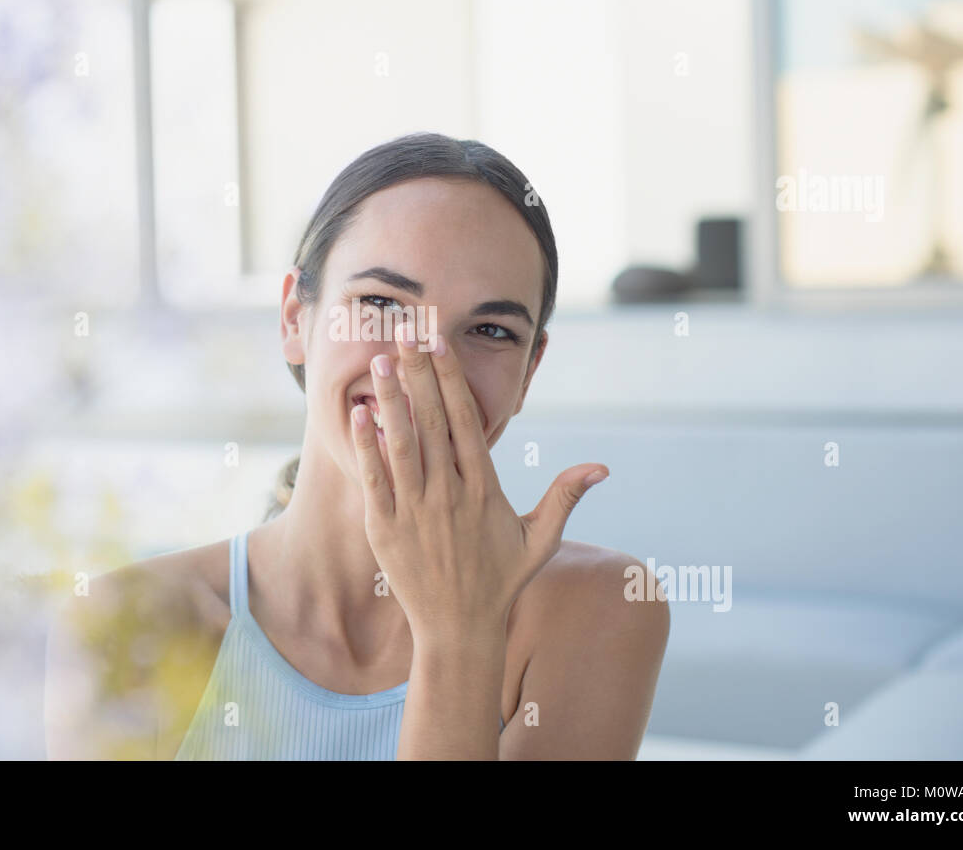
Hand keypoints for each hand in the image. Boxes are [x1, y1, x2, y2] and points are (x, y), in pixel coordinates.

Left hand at [350, 321, 608, 646]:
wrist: (459, 629)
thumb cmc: (501, 581)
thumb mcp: (540, 540)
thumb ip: (564, 497)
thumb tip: (602, 467)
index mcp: (484, 489)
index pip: (465, 422)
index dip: (451, 380)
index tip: (439, 345)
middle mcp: (449, 494)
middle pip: (431, 421)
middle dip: (417, 374)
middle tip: (404, 333)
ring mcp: (415, 511)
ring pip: (400, 445)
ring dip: (389, 399)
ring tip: (379, 360)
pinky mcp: (386, 529)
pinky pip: (375, 480)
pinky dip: (366, 447)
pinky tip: (359, 415)